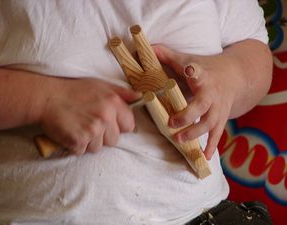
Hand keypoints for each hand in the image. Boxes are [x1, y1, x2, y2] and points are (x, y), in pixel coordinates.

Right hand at [39, 77, 140, 154]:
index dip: (119, 126)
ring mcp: (92, 130)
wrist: (46, 97)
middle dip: (103, 136)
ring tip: (78, 127)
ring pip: (98, 148)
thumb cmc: (73, 90)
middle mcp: (105, 117)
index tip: (108, 123)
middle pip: (114, 140)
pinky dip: (75, 145)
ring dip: (88, 142)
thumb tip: (140, 96)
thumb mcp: (100, 85)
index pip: (129, 126)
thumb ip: (122, 92)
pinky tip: (70, 132)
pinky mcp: (78, 140)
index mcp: (113, 103)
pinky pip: (82, 151)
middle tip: (89, 124)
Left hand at [153, 45, 244, 159]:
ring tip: (180, 140)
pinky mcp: (222, 118)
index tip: (189, 69)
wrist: (236, 75)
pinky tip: (203, 157)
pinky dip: (211, 146)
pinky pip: (217, 134)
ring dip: (196, 133)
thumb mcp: (190, 59)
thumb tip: (149, 48)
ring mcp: (219, 108)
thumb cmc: (206, 68)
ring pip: (210, 123)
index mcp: (203, 76)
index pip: (198, 72)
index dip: (194, 71)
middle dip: (188, 115)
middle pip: (203, 105)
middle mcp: (212, 93)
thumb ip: (169, 56)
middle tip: (172, 124)